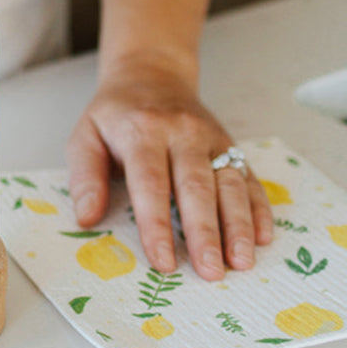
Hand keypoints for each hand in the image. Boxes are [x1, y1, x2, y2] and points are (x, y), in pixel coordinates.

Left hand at [66, 55, 272, 280]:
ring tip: (240, 262)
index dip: (157, 224)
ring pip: (229, 183)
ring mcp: (211, 138)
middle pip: (196, 187)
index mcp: (142, 131)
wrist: (151, 74)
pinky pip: (249, 177)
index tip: (163, 260)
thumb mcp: (86, 136)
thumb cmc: (115, 115)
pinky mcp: (230, 144)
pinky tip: (262, 237)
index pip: (150, 183)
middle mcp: (181, 133)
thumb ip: (84, 177)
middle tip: (210, 272)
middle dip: (204, 232)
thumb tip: (86, 218)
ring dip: (238, 225)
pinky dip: (258, 208)